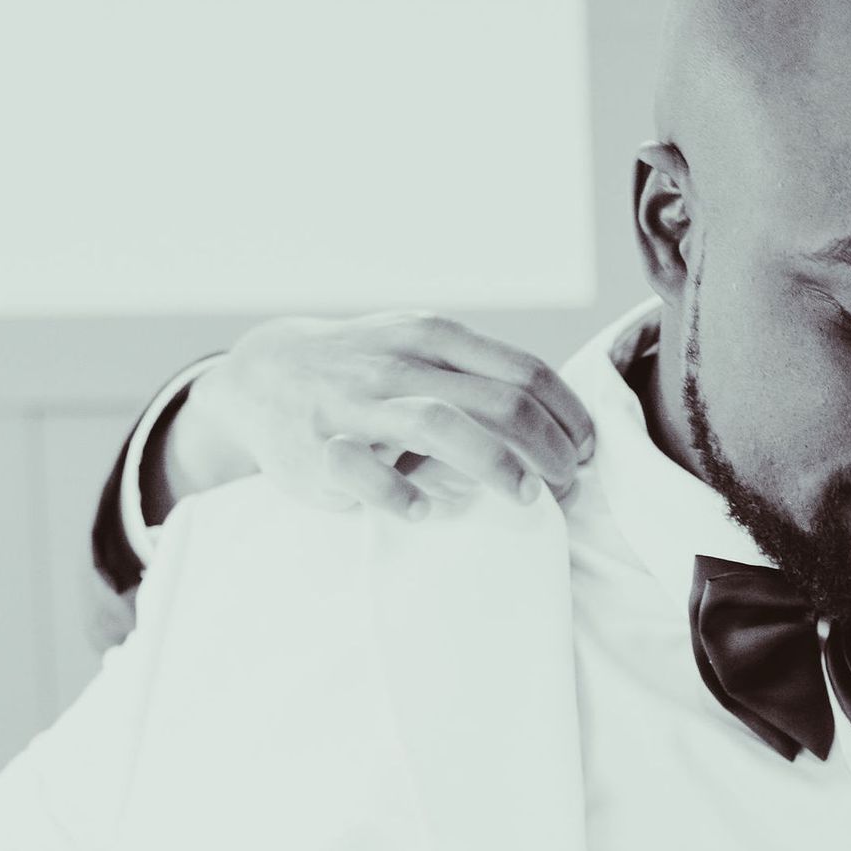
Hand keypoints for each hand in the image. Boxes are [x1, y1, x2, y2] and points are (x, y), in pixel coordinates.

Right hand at [159, 313, 595, 522]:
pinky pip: (362, 471)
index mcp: (433, 337)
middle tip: (566, 480)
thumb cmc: (366, 370)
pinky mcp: (317, 449)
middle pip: (498, 402)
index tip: (588, 448)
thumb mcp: (420, 349)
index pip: (523, 372)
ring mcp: (356, 405)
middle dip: (548, 446)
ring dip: (494, 465)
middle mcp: (399, 364)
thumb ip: (478, 374)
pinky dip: (400, 494)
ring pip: (439, 425)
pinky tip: (428, 512)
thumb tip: (559, 424)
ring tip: (526, 496)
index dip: (567, 414)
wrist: (263, 373)